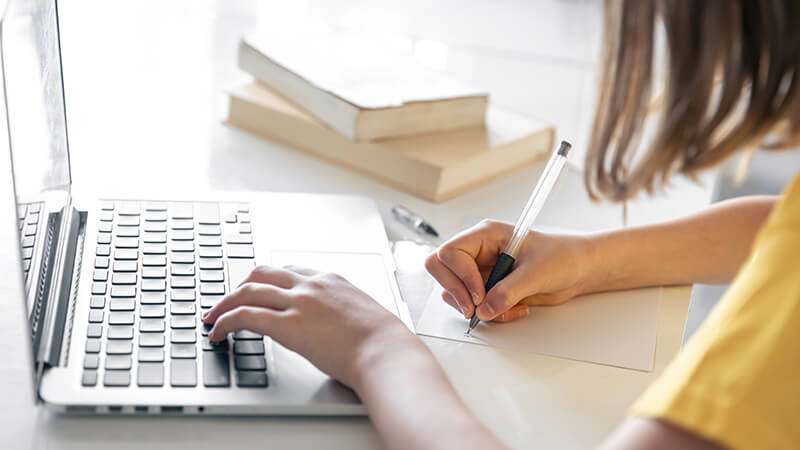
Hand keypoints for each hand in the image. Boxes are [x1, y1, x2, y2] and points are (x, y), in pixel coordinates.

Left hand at [202, 265, 417, 388]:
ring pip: (248, 290)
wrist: (386, 351)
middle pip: (263, 272)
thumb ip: (342, 313)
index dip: (268, 280)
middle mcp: (311, 285)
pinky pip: (245, 316)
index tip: (259, 290)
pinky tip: (219, 332)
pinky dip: (226, 322)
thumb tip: (335, 328)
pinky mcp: (287, 324)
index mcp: (331, 280)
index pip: (290, 270)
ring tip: (214, 317)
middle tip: (229, 300)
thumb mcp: (362, 315)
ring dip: (225, 303)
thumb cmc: (382, 340)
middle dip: (241, 285)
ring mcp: (298, 302)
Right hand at [425, 219, 594, 321]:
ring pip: (454, 292)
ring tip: (504, 310)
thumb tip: (484, 310)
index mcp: (485, 235)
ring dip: (475, 308)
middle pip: (440, 269)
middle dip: (456, 292)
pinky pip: (474, 306)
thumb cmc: (563, 257)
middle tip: (476, 309)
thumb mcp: (537, 273)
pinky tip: (514, 310)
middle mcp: (478, 252)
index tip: (480, 294)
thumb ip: (508, 292)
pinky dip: (490, 314)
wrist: (581, 269)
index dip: (461, 276)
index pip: (450, 253)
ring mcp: (481, 271)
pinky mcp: (489, 289)